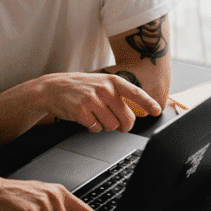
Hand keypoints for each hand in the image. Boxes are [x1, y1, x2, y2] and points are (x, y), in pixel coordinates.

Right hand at [35, 73, 161, 132]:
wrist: (53, 88)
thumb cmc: (79, 87)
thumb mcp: (100, 83)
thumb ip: (116, 95)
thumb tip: (132, 114)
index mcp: (112, 81)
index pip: (136, 93)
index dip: (148, 103)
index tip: (157, 110)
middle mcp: (105, 90)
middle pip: (126, 118)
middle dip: (124, 126)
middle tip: (119, 125)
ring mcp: (93, 100)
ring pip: (112, 126)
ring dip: (106, 126)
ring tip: (96, 116)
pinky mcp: (82, 112)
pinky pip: (96, 129)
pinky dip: (93, 127)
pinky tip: (85, 118)